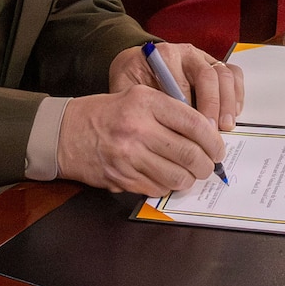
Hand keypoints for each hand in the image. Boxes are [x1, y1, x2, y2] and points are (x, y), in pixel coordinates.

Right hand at [56, 85, 227, 195]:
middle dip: (206, 164)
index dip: (213, 140)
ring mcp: (129, 157)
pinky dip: (168, 186)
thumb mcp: (138, 97)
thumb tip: (206, 134)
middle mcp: (138, 129)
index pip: (194, 123)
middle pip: (190, 154)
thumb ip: (171, 111)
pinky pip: (159, 188)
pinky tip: (166, 177)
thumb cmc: (107, 113)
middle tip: (208, 165)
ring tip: (189, 173)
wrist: (65, 133)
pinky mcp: (122, 178)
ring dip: (190, 179)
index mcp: (146, 103)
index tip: (218, 147)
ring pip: (178, 177)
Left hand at [108, 42, 243, 129]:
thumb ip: (142, 105)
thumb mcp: (127, 89)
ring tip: (225, 127)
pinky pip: (233, 74)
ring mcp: (204, 58)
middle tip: (213, 132)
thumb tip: (158, 132)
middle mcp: (187, 54)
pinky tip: (233, 113)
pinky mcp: (215, 65)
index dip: (191, 109)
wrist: (137, 62)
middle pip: (210, 76)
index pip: (184, 82)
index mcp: (165, 56)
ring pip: (225, 75)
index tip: (192, 131)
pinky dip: (237, 94)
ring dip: (228, 103)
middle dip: (214, 107)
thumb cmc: (133, 78)